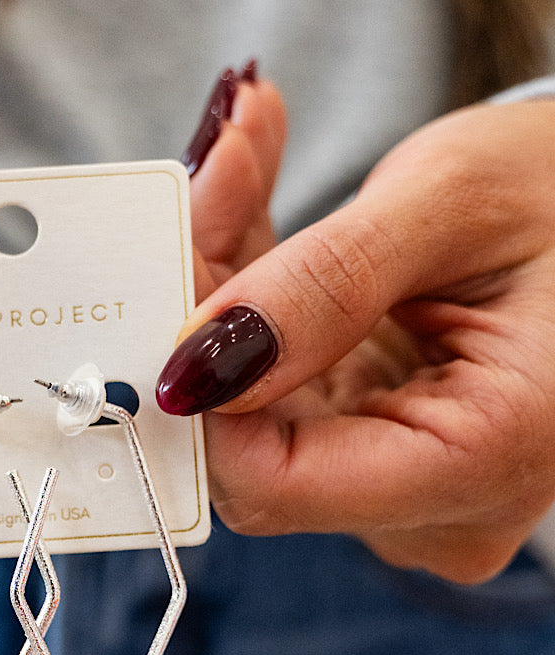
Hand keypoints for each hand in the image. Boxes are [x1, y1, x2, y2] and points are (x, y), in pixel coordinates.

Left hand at [157, 98, 554, 582]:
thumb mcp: (452, 206)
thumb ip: (319, 289)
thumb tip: (190, 369)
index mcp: (484, 460)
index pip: (272, 482)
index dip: (199, 390)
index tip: (170, 266)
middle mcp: (438, 504)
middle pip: (253, 440)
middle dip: (208, 306)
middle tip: (209, 173)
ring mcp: (405, 482)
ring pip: (254, 408)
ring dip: (228, 280)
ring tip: (240, 150)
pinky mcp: (380, 444)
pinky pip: (279, 385)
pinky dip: (257, 293)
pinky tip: (253, 186)